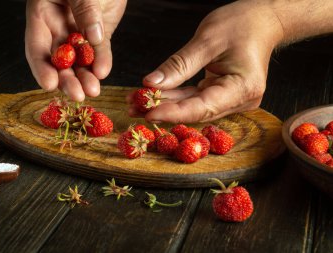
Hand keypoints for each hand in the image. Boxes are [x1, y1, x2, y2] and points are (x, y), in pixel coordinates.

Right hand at [25, 0, 126, 100]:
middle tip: (76, 94)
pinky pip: (99, 52)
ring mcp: (78, 33)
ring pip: (78, 62)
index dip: (41, 68)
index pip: (36, 47)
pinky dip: (101, 63)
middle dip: (66, 79)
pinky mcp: (98, 35)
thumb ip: (85, 10)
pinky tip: (103, 73)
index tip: (49, 84)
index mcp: (42, 15)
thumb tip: (93, 38)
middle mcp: (57, 28)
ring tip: (93, 90)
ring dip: (85, 77)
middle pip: (58, 60)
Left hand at [128, 1, 283, 123]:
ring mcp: (232, 100)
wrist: (262, 21)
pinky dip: (175, 97)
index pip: (202, 107)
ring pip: (193, 107)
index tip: (147, 112)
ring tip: (137, 102)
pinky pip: (196, 99)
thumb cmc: (242, 24)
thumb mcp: (207, 40)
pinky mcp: (224, 96)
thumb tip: (150, 84)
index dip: (173, 112)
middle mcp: (240, 101)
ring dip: (166, 104)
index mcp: (242, 88)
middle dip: (163, 109)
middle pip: (196, 111)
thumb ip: (179, 65)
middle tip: (133, 107)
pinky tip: (153, 96)